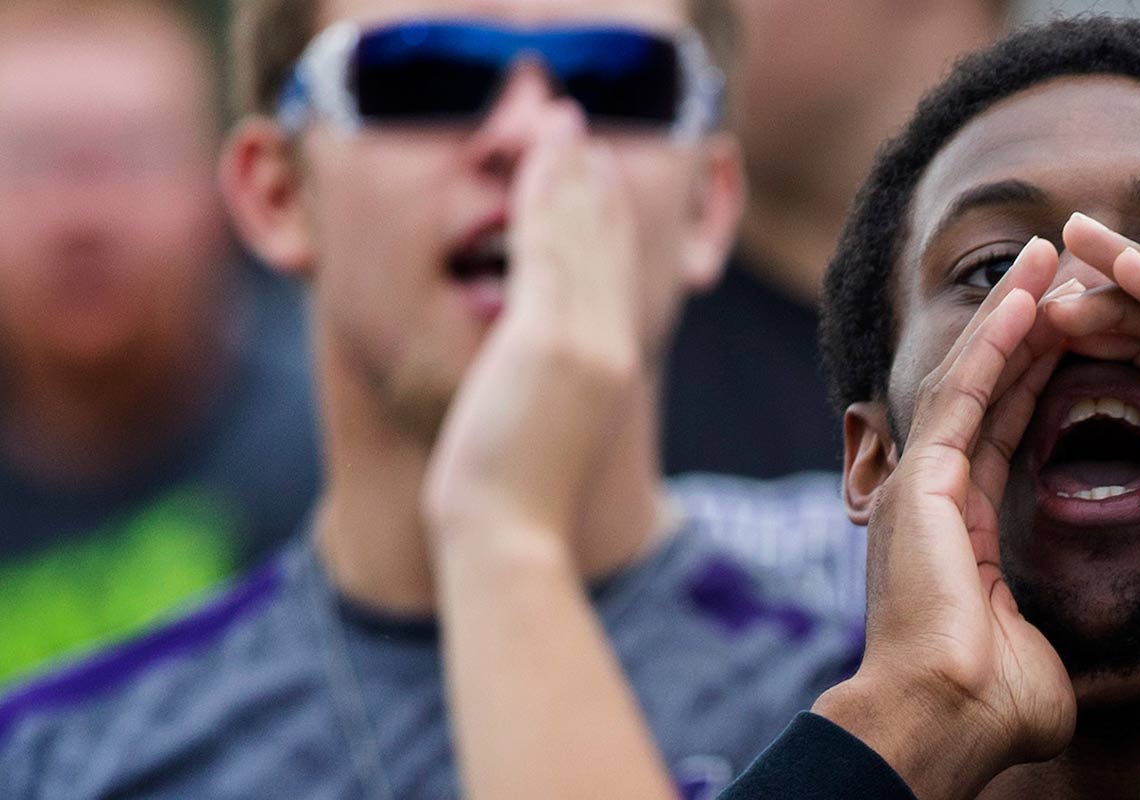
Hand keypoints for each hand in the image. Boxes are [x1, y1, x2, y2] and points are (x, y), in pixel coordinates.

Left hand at [423, 102, 640, 537]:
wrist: (509, 531)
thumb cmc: (509, 500)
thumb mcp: (539, 429)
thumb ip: (546, 386)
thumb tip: (526, 368)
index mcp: (610, 366)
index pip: (612, 276)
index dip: (607, 221)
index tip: (596, 176)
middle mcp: (608, 345)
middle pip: (606, 246)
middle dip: (594, 183)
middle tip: (585, 130)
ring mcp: (582, 341)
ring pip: (580, 236)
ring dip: (571, 172)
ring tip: (564, 123)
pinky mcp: (549, 338)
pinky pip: (547, 248)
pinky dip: (547, 196)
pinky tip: (541, 158)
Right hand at [815, 239, 1076, 799]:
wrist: (943, 722)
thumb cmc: (992, 709)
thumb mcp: (1037, 652)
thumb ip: (1049, 630)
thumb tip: (1089, 656)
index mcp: (953, 530)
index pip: (1000, 429)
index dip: (1031, 376)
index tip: (1068, 333)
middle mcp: (930, 496)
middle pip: (983, 386)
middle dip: (1021, 323)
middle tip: (1057, 265)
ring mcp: (921, 483)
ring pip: (971, 373)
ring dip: (1011, 310)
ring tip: (1048, 254)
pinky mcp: (925, 480)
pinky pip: (968, 393)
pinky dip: (998, 340)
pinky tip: (1030, 297)